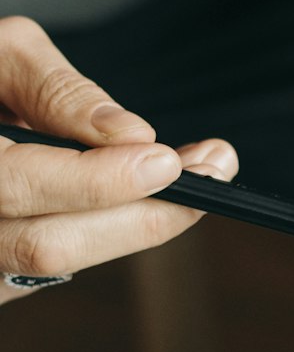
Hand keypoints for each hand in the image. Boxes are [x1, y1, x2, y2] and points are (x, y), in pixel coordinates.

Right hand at [0, 16, 238, 304]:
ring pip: (61, 262)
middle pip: (51, 244)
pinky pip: (60, 262)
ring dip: (143, 224)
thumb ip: (56, 89)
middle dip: (143, 213)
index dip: (98, 180)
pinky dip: (116, 229)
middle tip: (215, 168)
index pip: (20, 185)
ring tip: (203, 176)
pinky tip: (154, 195)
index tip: (166, 159)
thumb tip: (128, 134)